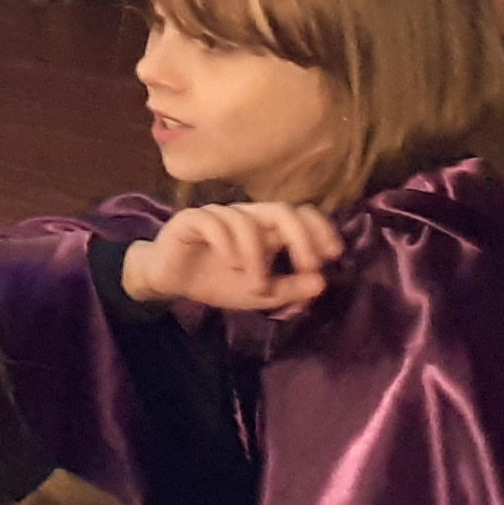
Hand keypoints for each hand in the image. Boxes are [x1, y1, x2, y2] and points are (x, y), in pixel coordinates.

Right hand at [121, 202, 342, 313]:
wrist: (170, 282)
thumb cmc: (216, 281)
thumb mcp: (259, 294)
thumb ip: (289, 288)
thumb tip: (323, 283)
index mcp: (265, 229)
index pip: (299, 214)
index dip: (319, 228)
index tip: (333, 254)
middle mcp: (246, 216)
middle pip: (281, 210)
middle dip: (301, 237)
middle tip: (310, 265)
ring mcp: (218, 215)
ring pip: (247, 221)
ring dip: (258, 256)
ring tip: (257, 284)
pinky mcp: (191, 220)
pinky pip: (213, 223)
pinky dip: (227, 243)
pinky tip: (230, 264)